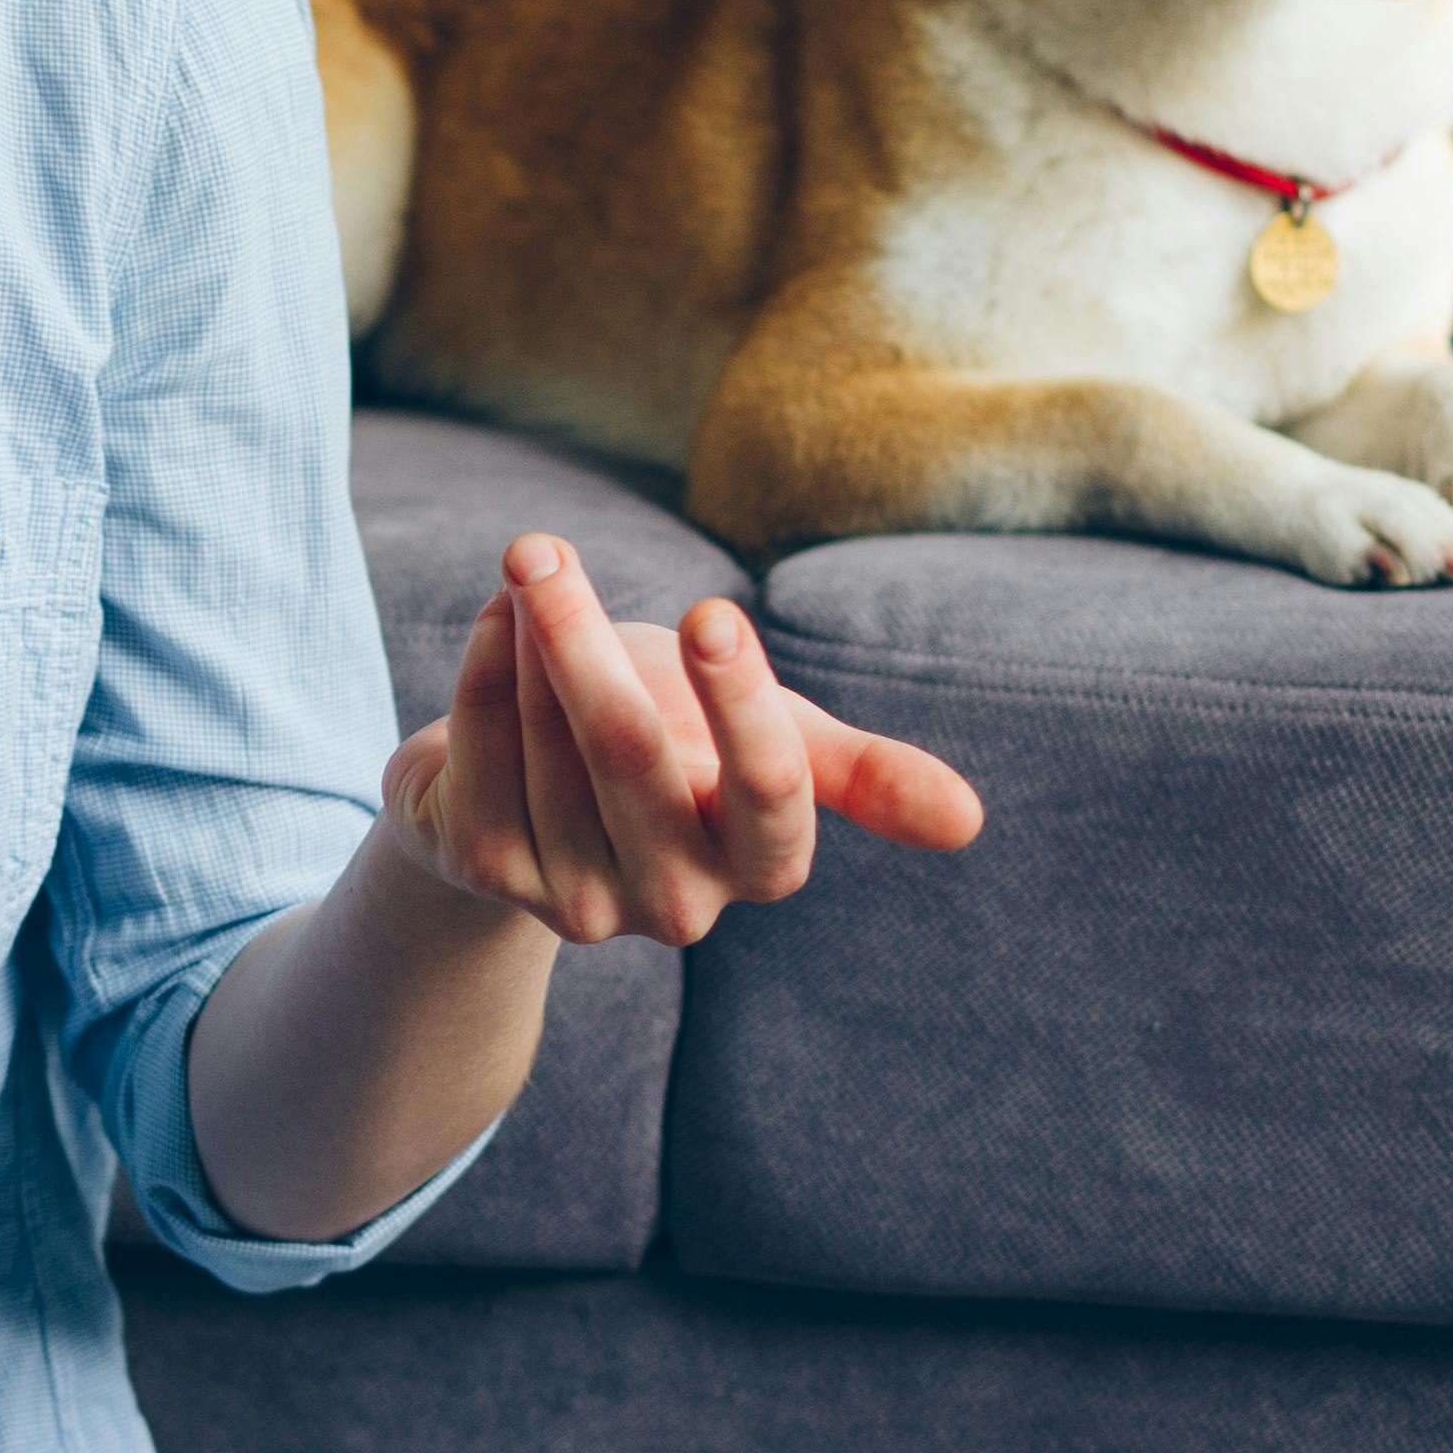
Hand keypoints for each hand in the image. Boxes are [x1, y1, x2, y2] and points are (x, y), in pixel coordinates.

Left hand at [382, 533, 981, 944]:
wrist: (545, 788)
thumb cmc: (682, 746)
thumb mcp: (778, 745)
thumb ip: (862, 772)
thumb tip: (971, 822)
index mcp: (762, 863)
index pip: (772, 793)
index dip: (741, 704)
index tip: (710, 613)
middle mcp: (677, 903)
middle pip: (633, 759)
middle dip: (584, 641)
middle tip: (546, 549)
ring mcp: (580, 901)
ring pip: (549, 752)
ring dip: (529, 646)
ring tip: (530, 574)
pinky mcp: (493, 876)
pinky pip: (483, 761)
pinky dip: (481, 675)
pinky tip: (496, 617)